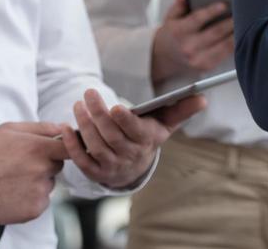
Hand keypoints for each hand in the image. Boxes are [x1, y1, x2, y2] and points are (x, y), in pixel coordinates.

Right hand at [0, 122, 66, 224]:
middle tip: (21, 165)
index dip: (67, 148)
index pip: (70, 147)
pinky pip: (42, 201)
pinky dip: (32, 199)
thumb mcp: (10, 130)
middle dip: (45, 164)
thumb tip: (64, 128)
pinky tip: (13, 194)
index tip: (59, 150)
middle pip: (57, 165)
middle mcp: (42, 170)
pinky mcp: (34, 209)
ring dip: (38, 182)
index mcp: (39, 148)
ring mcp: (39, 191)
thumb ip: (41, 127)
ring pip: (49, 184)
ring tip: (13, 180)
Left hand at [60, 87, 206, 189]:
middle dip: (98, 115)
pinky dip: (72, 147)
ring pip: (95, 147)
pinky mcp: (95, 173)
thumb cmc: (149, 136)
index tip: (116, 107)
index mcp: (146, 142)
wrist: (135, 167)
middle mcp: (129, 156)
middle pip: (111, 137)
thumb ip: (183, 109)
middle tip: (88, 94)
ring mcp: (111, 166)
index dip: (125, 121)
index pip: (135, 132)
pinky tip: (64, 128)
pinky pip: (81, 161)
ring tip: (78, 105)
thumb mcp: (167, 124)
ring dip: (84, 126)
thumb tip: (203, 98)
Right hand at [150, 0, 234, 87]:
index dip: (212, 11)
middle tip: (241, 11)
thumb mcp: (169, 18)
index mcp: (179, 32)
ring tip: (245, 22)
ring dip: (236, 33)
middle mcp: (188, 47)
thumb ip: (178, 6)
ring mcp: (198, 59)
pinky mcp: (207, 66)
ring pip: (224, 45)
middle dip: (231, 21)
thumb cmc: (170, 36)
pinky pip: (225, 54)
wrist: (163, 59)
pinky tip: (241, 35)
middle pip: (215, 32)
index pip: (198, 19)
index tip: (224, 4)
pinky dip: (235, 44)